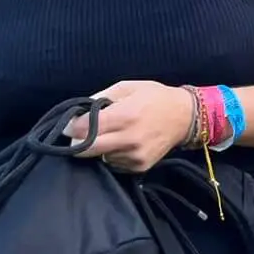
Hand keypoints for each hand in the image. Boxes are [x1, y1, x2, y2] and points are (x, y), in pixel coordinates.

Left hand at [65, 79, 196, 172]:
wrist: (185, 117)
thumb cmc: (154, 97)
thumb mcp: (128, 87)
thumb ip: (101, 97)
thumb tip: (78, 113)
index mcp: (124, 116)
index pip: (84, 129)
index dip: (71, 127)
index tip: (68, 125)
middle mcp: (128, 139)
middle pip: (86, 149)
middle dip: (77, 142)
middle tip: (78, 135)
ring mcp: (134, 155)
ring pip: (99, 157)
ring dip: (98, 148)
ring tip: (110, 135)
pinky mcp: (139, 166)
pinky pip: (114, 163)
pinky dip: (112, 154)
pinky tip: (123, 143)